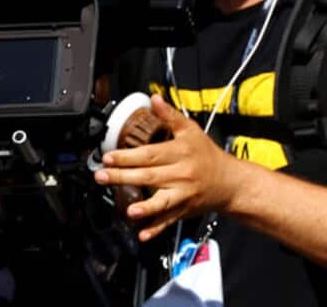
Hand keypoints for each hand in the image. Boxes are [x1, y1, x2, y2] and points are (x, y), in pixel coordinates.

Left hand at [95, 94, 241, 240]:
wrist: (231, 183)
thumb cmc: (207, 155)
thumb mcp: (190, 131)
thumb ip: (170, 116)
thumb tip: (154, 98)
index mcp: (180, 154)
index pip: (150, 154)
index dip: (128, 156)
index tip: (107, 156)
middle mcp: (181, 175)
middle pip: (149, 177)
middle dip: (124, 177)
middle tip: (102, 176)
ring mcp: (183, 195)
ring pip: (162, 202)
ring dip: (145, 207)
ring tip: (129, 210)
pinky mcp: (183, 210)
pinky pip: (169, 221)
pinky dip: (156, 228)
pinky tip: (143, 234)